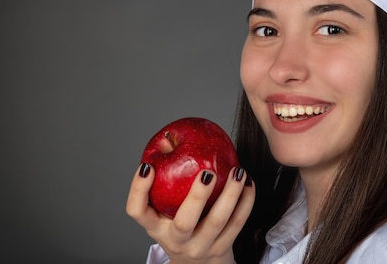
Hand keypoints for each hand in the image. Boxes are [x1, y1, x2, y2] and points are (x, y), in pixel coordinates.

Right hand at [126, 163, 254, 263]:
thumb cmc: (181, 227)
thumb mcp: (166, 212)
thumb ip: (166, 184)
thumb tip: (173, 138)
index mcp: (156, 227)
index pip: (137, 212)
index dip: (138, 190)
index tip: (147, 167)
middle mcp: (176, 241)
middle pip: (184, 222)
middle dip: (196, 197)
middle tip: (207, 173)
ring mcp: (200, 248)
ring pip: (217, 222)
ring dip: (230, 195)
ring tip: (238, 171)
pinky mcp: (222, 249)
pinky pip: (237, 224)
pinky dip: (245, 202)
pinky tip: (249, 183)